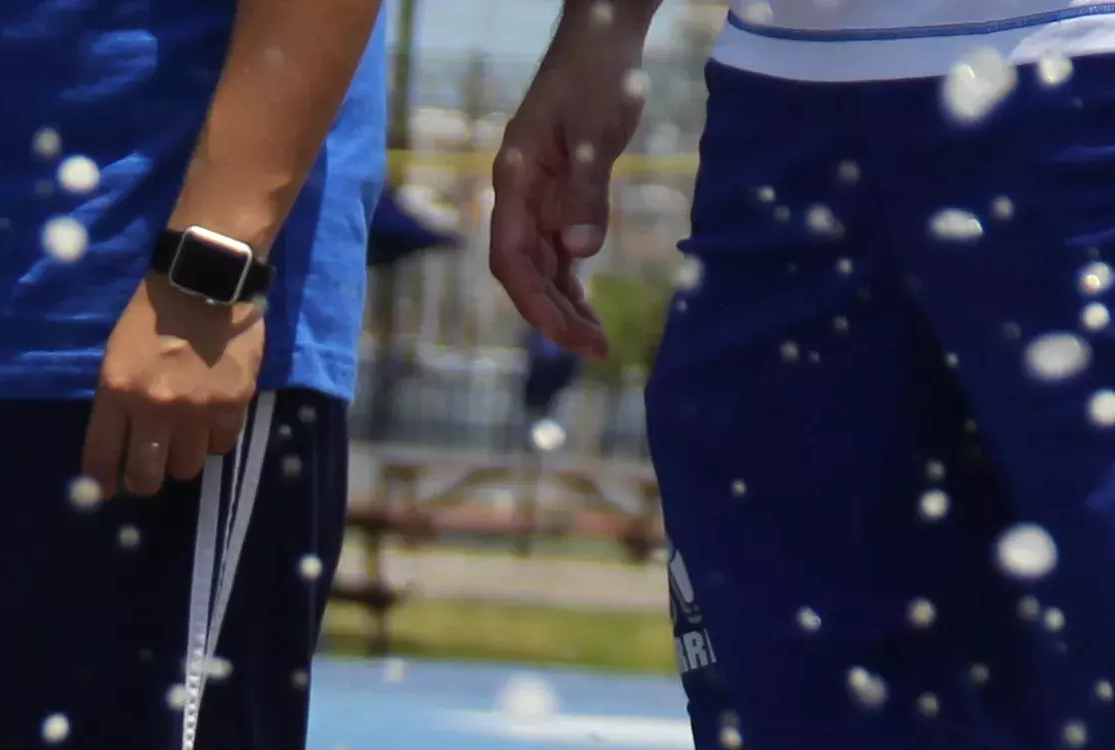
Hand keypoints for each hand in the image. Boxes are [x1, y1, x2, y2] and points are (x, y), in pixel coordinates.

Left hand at [83, 277, 263, 498]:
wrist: (205, 280)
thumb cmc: (153, 316)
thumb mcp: (116, 356)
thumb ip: (116, 403)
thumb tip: (118, 449)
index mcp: (117, 392)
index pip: (102, 460)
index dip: (104, 482)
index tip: (108, 487)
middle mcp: (154, 407)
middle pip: (147, 478)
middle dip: (144, 480)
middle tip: (149, 470)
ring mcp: (196, 409)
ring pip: (186, 468)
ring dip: (182, 457)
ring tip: (184, 435)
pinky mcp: (232, 403)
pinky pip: (221, 446)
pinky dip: (214, 438)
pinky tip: (211, 418)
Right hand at [483, 7, 649, 366]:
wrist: (602, 36)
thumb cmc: (597, 73)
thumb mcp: (599, 131)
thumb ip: (588, 191)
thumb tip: (579, 253)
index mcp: (515, 178)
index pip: (511, 258)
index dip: (535, 302)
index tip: (568, 334)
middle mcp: (519, 195)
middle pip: (524, 272)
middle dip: (554, 315)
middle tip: (595, 349)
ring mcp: (537, 196)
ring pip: (542, 266)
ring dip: (565, 305)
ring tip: (597, 340)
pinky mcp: (560, 194)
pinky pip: (559, 250)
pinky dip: (572, 281)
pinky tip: (589, 308)